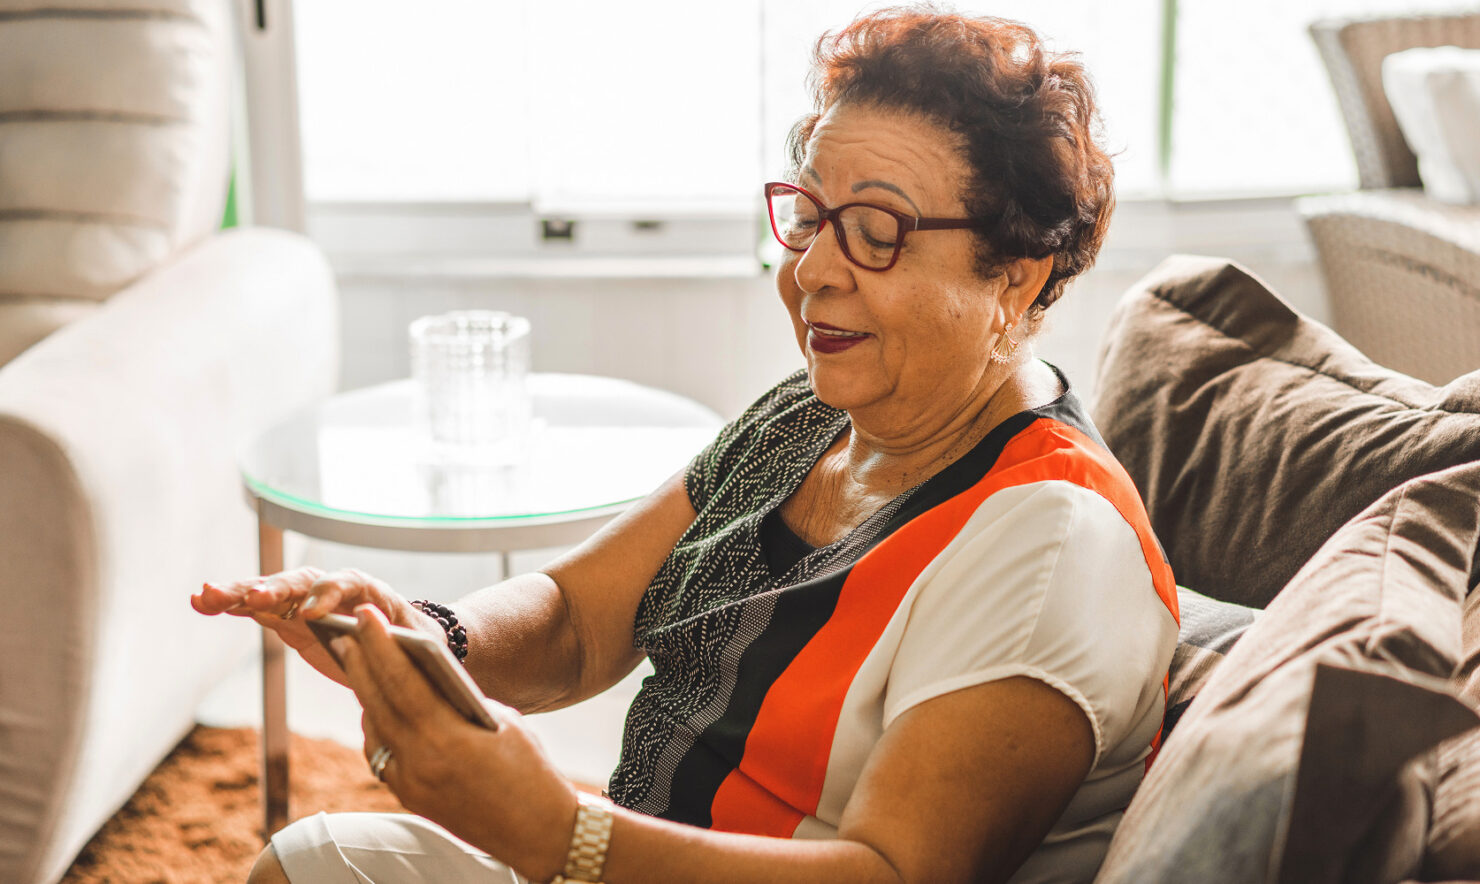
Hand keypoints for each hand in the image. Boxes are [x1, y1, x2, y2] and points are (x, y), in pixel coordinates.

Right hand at [190, 567, 441, 685]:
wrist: (400, 644)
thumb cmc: (411, 646)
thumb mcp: (415, 650)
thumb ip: (398, 650)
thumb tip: (393, 653)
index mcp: (369, 592)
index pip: (349, 582)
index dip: (330, 594)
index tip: (313, 613)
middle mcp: (333, 589)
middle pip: (302, 581)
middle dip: (277, 589)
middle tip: (254, 598)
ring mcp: (306, 601)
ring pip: (272, 591)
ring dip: (240, 592)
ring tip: (207, 596)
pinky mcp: (287, 617)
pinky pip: (257, 607)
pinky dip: (232, 604)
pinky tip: (201, 602)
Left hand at [338, 604, 577, 881]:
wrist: (538, 831)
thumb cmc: (531, 769)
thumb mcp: (502, 722)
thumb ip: (460, 700)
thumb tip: (427, 680)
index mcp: (449, 738)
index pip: (403, 682)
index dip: (381, 646)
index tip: (365, 618)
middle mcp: (421, 763)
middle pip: (378, 703)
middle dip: (361, 663)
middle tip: (346, 632)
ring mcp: (412, 785)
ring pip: (375, 729)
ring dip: (366, 694)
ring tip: (359, 662)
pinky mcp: (410, 798)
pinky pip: (382, 754)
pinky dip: (378, 726)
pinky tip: (378, 707)